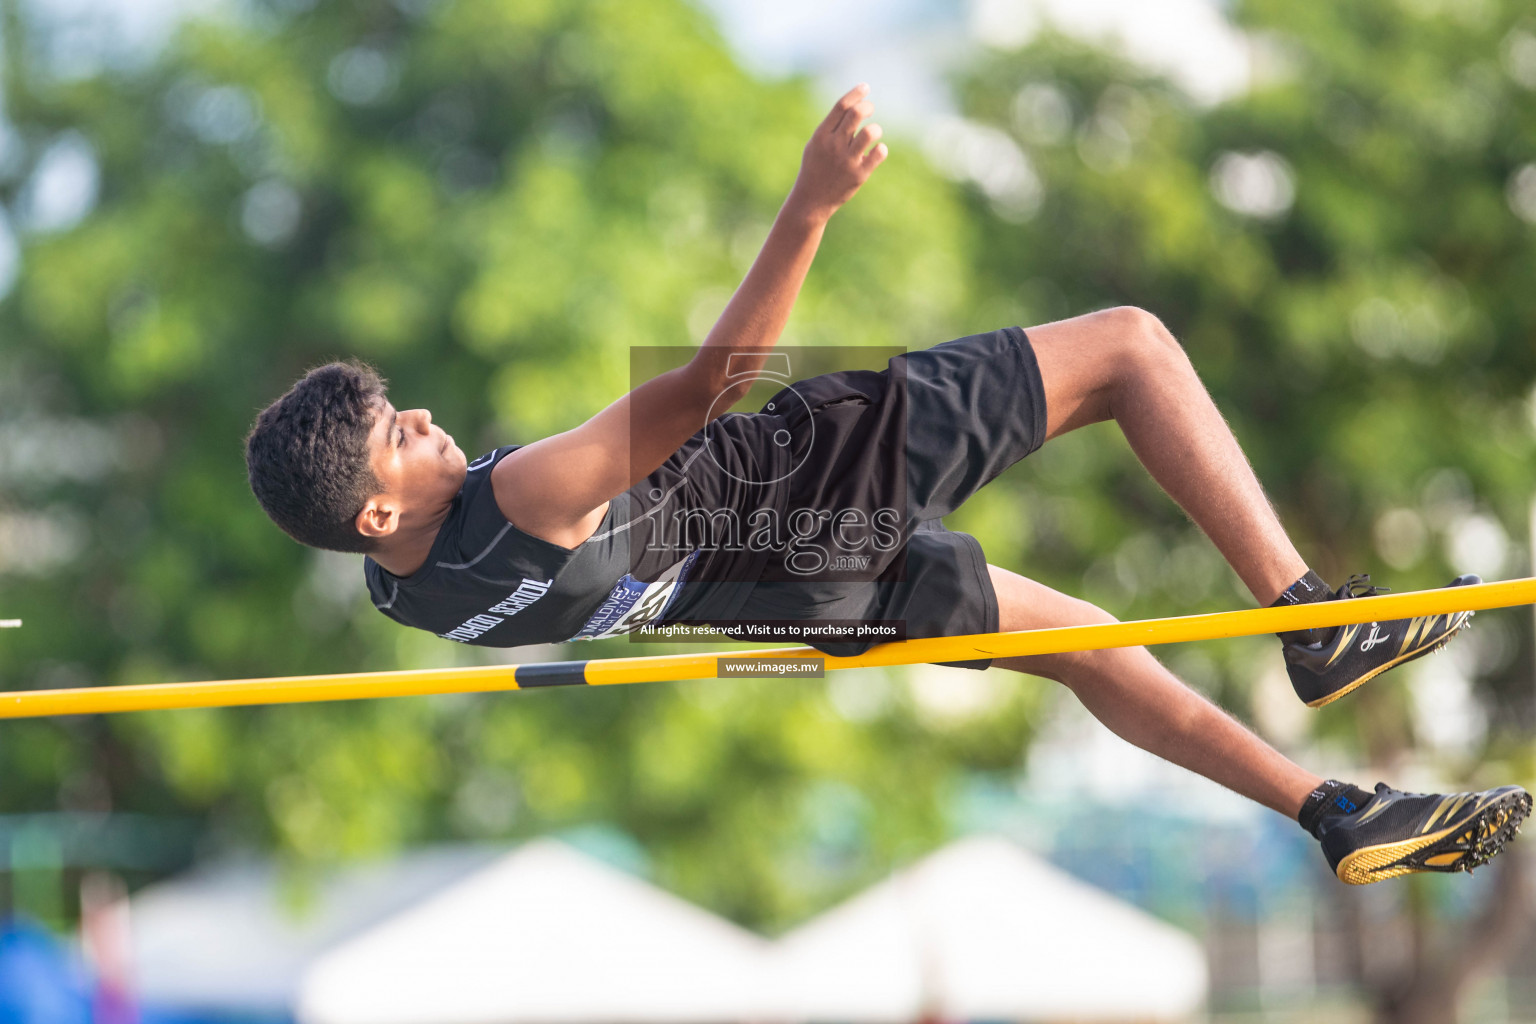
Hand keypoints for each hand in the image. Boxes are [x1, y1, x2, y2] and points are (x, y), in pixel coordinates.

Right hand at [789, 83, 887, 218]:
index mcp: (821, 135)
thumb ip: (832, 127)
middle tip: (870, 109)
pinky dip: (880, 149)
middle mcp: (834, 145)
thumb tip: (854, 106)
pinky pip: (879, 153)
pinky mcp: (859, 175)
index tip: (865, 87)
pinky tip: (875, 152)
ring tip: (872, 134)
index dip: (855, 93)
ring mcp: (847, 160)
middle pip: (856, 114)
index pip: (841, 107)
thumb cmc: (815, 168)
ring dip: (875, 129)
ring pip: (870, 133)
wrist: (811, 200)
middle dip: (867, 107)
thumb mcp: (816, 144)